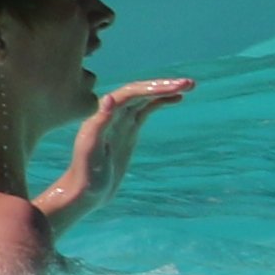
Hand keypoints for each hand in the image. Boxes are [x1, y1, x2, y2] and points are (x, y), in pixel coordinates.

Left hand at [77, 79, 198, 183]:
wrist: (85, 191)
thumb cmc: (86, 173)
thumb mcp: (90, 149)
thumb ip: (98, 124)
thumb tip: (108, 98)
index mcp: (101, 115)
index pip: (130, 94)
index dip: (152, 88)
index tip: (176, 87)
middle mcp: (110, 115)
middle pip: (139, 92)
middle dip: (162, 86)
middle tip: (189, 83)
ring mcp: (120, 123)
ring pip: (144, 100)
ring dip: (164, 91)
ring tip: (188, 86)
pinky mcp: (128, 132)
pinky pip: (145, 111)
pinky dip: (159, 103)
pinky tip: (176, 98)